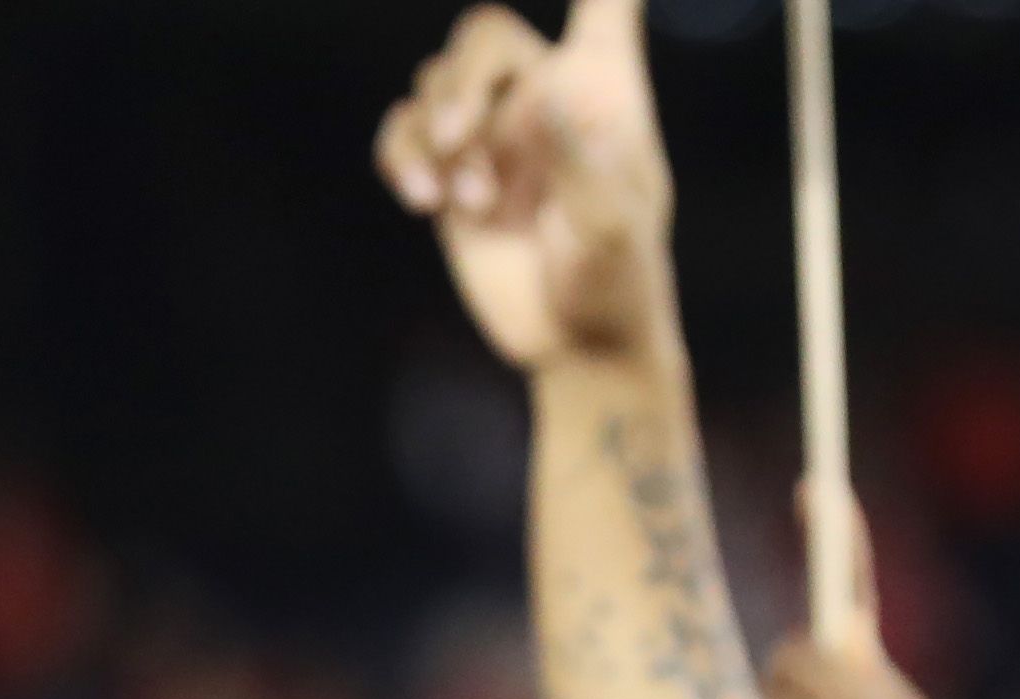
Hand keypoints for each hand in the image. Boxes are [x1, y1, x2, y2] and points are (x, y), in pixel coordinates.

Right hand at [376, 0, 673, 376]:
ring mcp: (491, 133)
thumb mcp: (614, 228)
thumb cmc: (617, 282)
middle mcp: (542, 94)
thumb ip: (584, 159)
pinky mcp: (449, 175)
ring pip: (435, 82)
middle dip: (463, 84)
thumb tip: (546, 92)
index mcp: (602, 86)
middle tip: (461, 148)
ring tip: (460, 199)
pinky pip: (402, 133)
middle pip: (482, 35)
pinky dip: (402, 158)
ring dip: (435, 133)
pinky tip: (425, 202)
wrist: (576, 341)